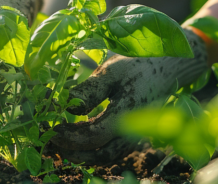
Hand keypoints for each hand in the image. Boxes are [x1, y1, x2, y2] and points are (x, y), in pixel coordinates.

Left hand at [47, 28, 207, 165]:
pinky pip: (110, 148)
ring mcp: (134, 134)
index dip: (70, 137)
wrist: (167, 64)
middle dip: (72, 151)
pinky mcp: (131, 132)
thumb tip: (69, 108)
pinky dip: (91, 147)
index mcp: (128, 112)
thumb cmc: (138, 63)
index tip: (51, 129)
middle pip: (100, 154)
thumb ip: (91, 91)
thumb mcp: (112, 70)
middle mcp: (133, 130)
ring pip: (106, 155)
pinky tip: (75, 136)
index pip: (94, 137)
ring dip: (81, 153)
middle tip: (49, 140)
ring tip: (58, 141)